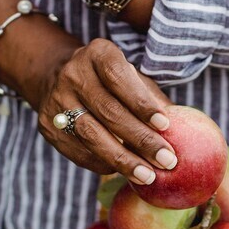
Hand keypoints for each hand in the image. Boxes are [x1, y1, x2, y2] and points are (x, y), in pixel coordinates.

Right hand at [37, 38, 177, 185]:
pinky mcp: (48, 126)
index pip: (119, 77)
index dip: (142, 102)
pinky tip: (124, 172)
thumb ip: (152, 99)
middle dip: (141, 139)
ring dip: (123, 159)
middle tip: (167, 160)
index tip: (165, 125)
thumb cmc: (110, 81)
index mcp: (98, 53)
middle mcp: (73, 74)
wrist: (58, 78)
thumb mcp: (132, 77)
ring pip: (92, 135)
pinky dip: (104, 164)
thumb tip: (180, 131)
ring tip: (148, 175)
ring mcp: (57, 100)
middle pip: (108, 111)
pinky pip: (79, 151)